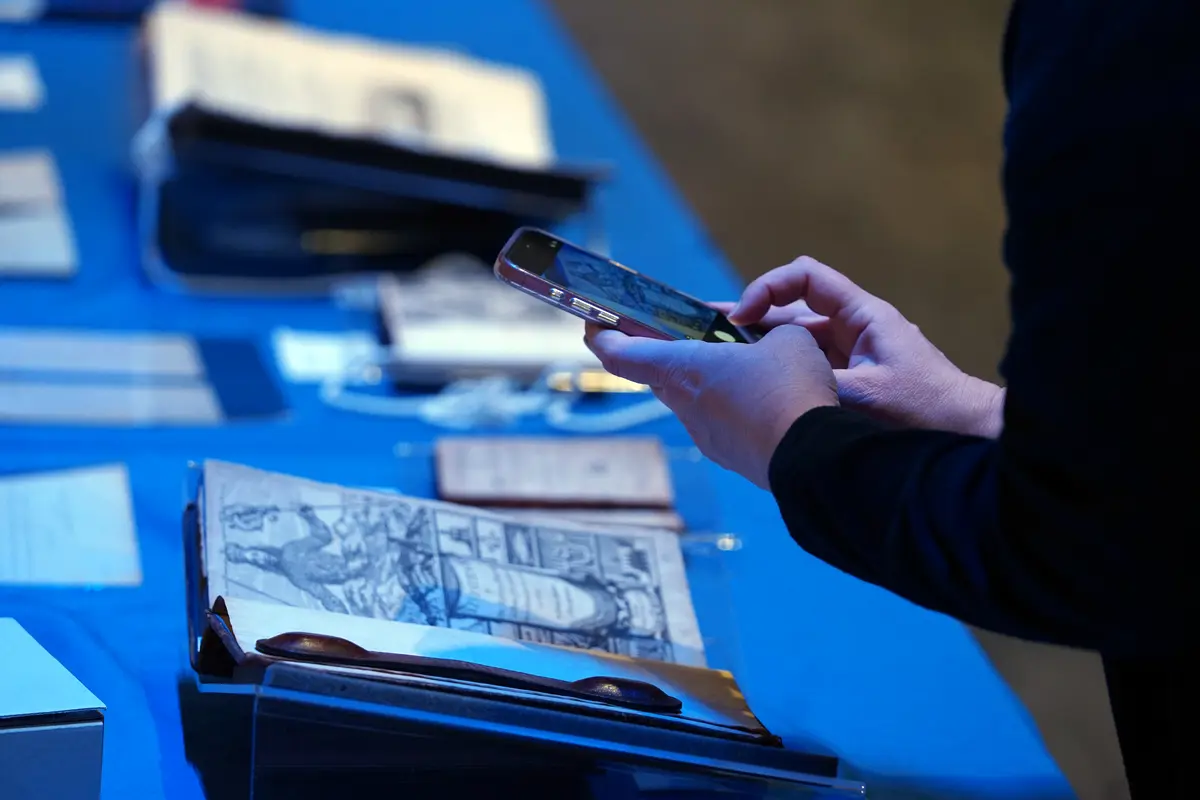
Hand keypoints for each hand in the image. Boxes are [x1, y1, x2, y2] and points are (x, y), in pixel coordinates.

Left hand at [585, 323, 836, 488]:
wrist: (813, 457)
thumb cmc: (789, 390)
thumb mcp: (787, 340)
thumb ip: (767, 335)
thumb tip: (769, 345)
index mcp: (683, 368)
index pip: (620, 355)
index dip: (603, 337)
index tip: (596, 326)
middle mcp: (684, 404)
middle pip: (657, 375)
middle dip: (665, 354)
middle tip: (682, 336)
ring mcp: (704, 434)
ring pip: (690, 399)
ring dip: (703, 381)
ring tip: (739, 365)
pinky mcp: (727, 454)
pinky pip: (718, 422)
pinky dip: (729, 407)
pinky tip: (761, 399)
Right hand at [727, 256, 1003, 437]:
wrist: (972, 437)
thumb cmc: (929, 411)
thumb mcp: (865, 397)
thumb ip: (816, 385)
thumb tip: (767, 385)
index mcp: (861, 316)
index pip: (804, 279)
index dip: (768, 290)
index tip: (741, 318)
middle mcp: (853, 331)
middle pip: (791, 313)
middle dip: (746, 319)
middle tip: (699, 327)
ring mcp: (852, 359)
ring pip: (794, 346)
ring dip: (757, 350)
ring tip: (711, 357)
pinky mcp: (851, 386)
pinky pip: (805, 373)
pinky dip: (777, 376)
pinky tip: (747, 390)